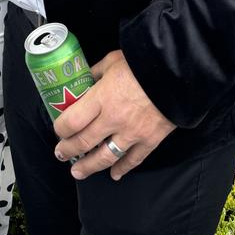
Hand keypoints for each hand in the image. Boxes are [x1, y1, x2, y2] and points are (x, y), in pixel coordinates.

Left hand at [53, 49, 175, 180]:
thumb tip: (84, 78)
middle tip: (61, 154)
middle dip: (69, 151)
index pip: (72, 121)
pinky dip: (123, 169)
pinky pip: (134, 159)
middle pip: (84, 142)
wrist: (176, 73)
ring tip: (78, 172)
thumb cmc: (142, 63)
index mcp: (101, 98)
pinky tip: (114, 174)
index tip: (58, 130)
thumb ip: (96, 72)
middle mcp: (113, 119)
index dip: (61, 129)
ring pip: (105, 157)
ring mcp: (132, 132)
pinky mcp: (150, 140)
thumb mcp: (112, 60)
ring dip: (89, 166)